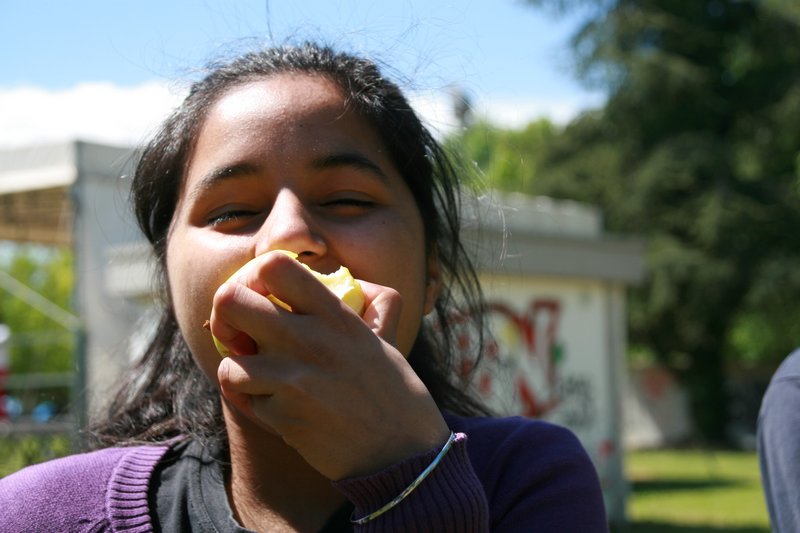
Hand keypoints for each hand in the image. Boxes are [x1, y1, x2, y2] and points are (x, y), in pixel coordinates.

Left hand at [210, 251, 449, 479]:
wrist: (403, 450)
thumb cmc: (393, 391)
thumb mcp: (383, 338)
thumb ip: (370, 305)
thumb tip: (356, 284)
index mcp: (334, 314)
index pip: (273, 266)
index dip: (253, 277)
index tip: (261, 298)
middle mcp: (310, 340)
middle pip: (229, 302)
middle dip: (225, 318)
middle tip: (241, 336)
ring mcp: (294, 379)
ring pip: (228, 364)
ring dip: (240, 374)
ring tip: (261, 380)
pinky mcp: (284, 417)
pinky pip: (244, 404)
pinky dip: (254, 406)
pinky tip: (276, 407)